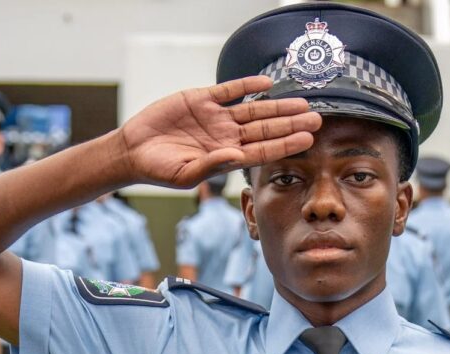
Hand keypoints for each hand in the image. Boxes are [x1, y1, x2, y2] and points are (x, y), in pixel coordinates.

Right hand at [120, 75, 321, 187]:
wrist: (133, 150)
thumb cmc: (159, 169)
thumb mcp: (184, 174)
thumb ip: (212, 165)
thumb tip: (238, 156)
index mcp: (226, 156)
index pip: (263, 150)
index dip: (286, 144)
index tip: (307, 140)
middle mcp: (227, 136)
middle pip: (266, 129)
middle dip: (291, 124)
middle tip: (316, 120)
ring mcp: (216, 117)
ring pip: (254, 109)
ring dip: (277, 106)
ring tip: (302, 103)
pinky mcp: (202, 99)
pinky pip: (229, 90)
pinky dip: (247, 86)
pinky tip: (266, 84)